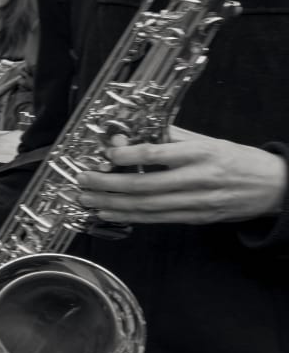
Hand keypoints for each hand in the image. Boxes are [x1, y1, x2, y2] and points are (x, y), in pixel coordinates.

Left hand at [76, 127, 288, 224]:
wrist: (274, 187)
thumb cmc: (238, 160)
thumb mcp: (208, 140)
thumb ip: (172, 137)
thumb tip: (134, 134)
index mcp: (200, 154)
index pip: (156, 155)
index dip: (126, 155)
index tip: (106, 153)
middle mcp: (197, 179)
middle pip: (144, 185)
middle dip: (107, 184)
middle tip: (83, 180)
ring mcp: (196, 202)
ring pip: (146, 206)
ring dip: (112, 204)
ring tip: (87, 199)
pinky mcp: (196, 218)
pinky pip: (157, 219)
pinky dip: (129, 216)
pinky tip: (109, 213)